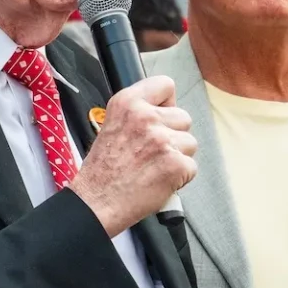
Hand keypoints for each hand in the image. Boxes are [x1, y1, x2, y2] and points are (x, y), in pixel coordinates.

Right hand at [65, 76, 196, 237]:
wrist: (96, 202)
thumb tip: (165, 110)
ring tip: (153, 167)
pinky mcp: (176, 163)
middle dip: (173, 134)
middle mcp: (145, 117)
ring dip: (177, 156)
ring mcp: (162, 140)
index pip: (165, 85)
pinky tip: (158, 180)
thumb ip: (137, 113)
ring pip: (190, 142)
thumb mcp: (111, 125)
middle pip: (183, 117)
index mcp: (127, 103)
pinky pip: (191, 166)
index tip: (159, 116)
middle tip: (151, 151)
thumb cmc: (102, 171)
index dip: (165, 103)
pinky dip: (179, 177)